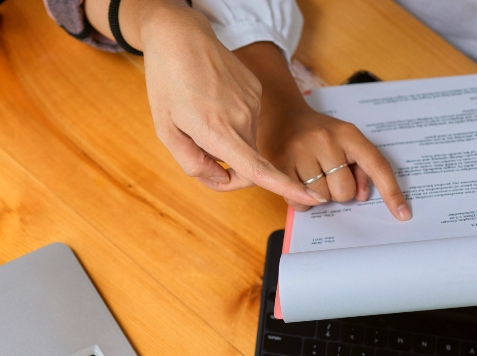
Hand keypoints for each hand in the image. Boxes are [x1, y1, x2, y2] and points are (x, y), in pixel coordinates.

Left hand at [83, 0, 319, 205]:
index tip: (310, 197)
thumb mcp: (166, 131)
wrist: (181, 37)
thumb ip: (192, 162)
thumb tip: (220, 177)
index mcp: (219, 131)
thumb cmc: (167, 82)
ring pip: (247, 143)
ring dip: (228, 146)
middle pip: (249, 165)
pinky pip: (247, 122)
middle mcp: (243, 118)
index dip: (286, 186)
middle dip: (228, 174)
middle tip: (201, 166)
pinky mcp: (255, 91)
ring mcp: (252, 102)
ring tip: (200, 123)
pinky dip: (232, 125)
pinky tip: (212, 105)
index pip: (259, 169)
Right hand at [231, 42, 409, 218]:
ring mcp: (301, 151)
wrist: (281, 114)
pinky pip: (298, 201)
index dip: (391, 192)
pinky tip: (298, 183)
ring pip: (321, 199)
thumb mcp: (344, 141)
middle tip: (326, 174)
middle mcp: (326, 140)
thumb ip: (361, 168)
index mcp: (349, 134)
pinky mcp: (280, 163)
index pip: (377, 166)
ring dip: (318, 195)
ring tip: (309, 174)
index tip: (403, 214)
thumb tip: (362, 195)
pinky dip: (301, 201)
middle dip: (338, 191)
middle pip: (345, 192)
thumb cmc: (317, 133)